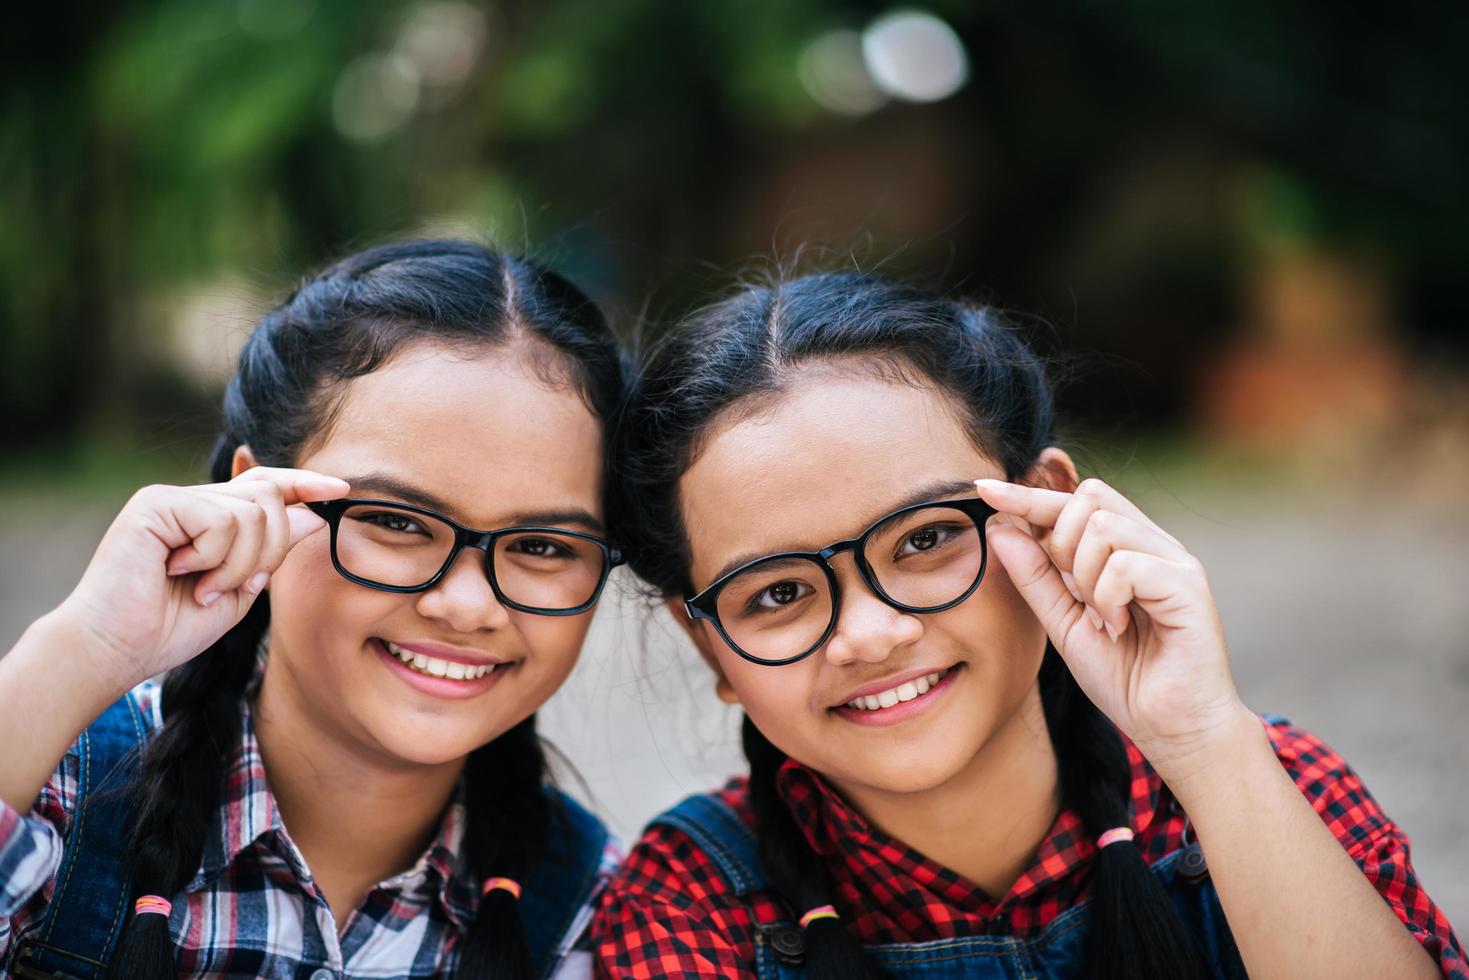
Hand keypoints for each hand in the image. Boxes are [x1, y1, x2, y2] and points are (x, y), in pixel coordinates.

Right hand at [55, 468, 349, 687]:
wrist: (116, 650)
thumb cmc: (169, 628)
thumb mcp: (239, 591)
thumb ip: (273, 553)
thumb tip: (315, 514)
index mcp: (212, 519)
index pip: (267, 487)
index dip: (305, 484)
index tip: (342, 490)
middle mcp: (194, 501)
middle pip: (271, 497)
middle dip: (273, 548)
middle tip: (243, 586)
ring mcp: (173, 498)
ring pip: (253, 511)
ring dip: (240, 563)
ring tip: (204, 587)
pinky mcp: (156, 503)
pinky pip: (221, 520)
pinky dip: (214, 557)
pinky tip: (179, 572)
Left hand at [975, 477, 1252, 780]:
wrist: (1174, 730)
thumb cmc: (1126, 679)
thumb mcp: (1064, 624)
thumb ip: (1035, 578)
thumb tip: (999, 527)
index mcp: (1126, 549)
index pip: (1073, 500)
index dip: (1027, 495)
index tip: (983, 490)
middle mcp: (1153, 545)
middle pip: (1089, 497)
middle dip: (1060, 542)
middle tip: (1075, 595)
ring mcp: (1175, 560)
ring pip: (1103, 527)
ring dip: (1084, 577)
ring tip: (1102, 618)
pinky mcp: (1189, 584)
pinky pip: (1125, 564)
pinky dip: (1107, 597)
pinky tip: (1118, 627)